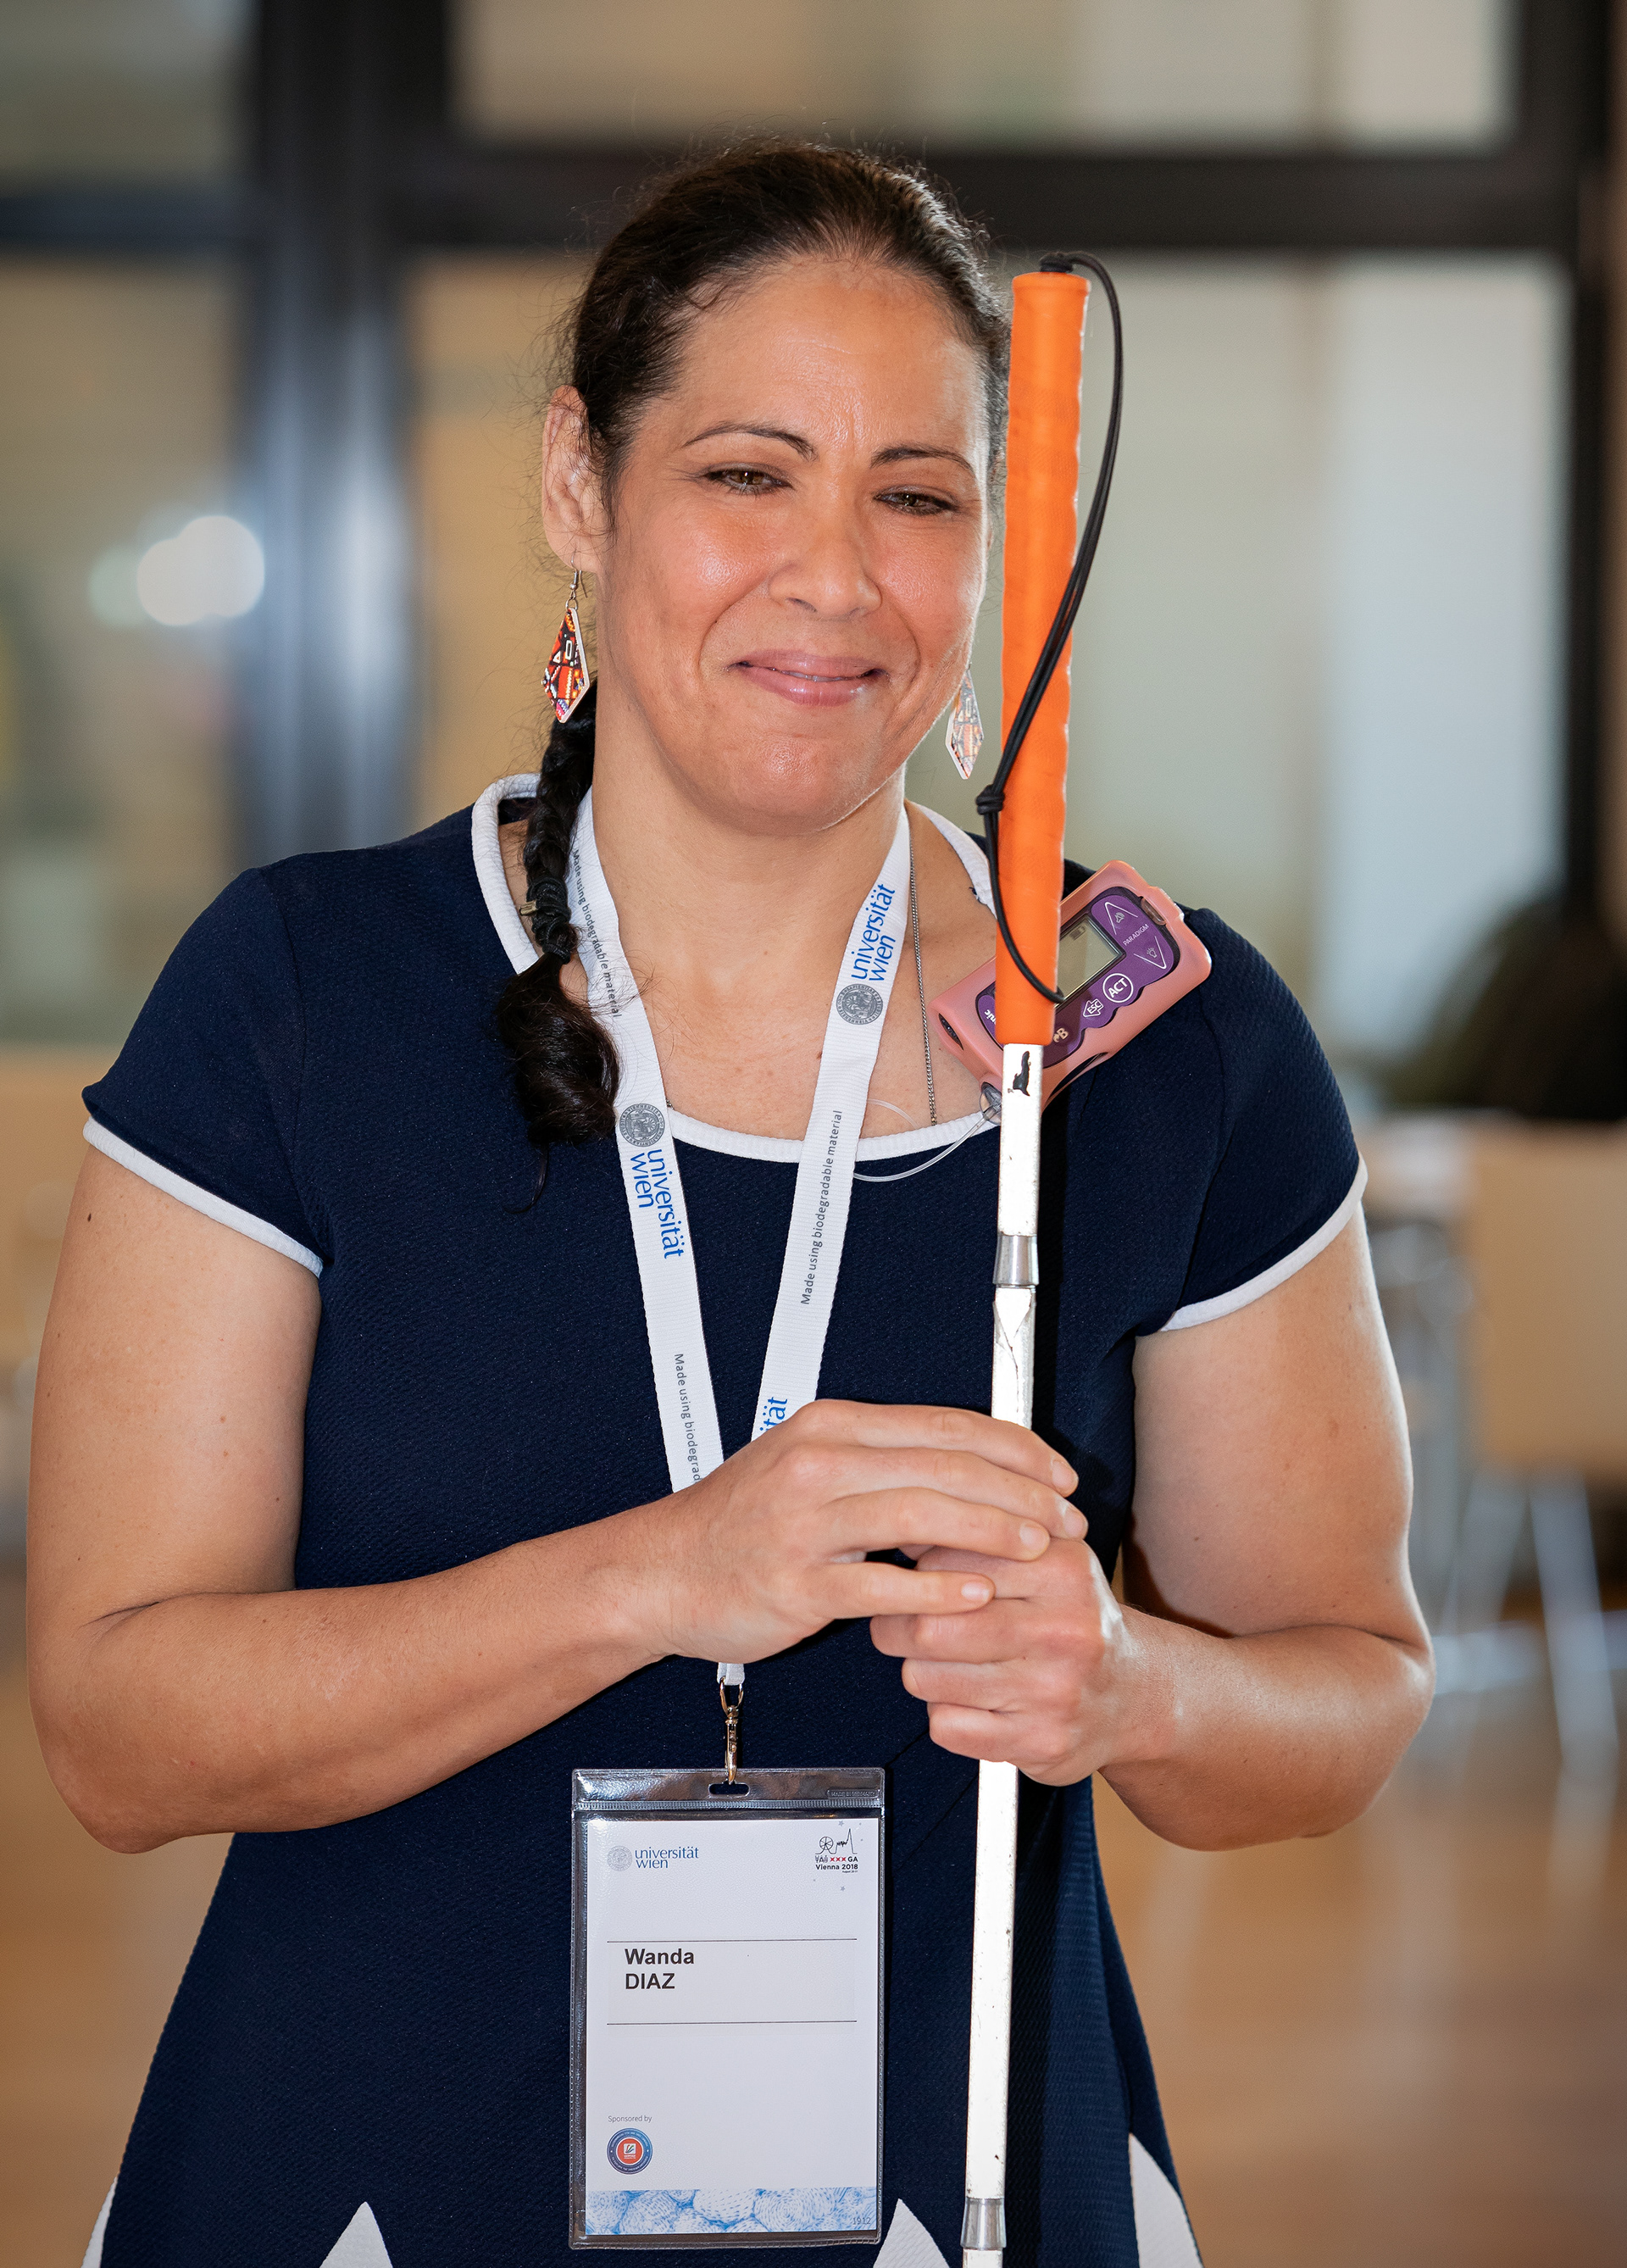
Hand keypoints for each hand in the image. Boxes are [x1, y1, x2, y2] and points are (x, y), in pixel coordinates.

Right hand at [613, 1401, 1081, 1670]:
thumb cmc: (740, 1523)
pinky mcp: (796, 1584)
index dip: (1015, 1449)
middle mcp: (820, 1463)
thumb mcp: (810, 1466)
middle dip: (1021, 1492)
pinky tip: (979, 1595)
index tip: (1059, 1474)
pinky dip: (937, 1590)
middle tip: (1067, 1518)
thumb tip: (970, 1468)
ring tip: (1040, 1548)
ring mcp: (806, 1524)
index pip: (946, 1425)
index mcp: (833, 1427)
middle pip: (945, 1465)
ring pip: (921, 1514)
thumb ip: (884, 1462)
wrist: (660, 1571)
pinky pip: (881, 1586)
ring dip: (992, 1531)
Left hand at [869, 1535, 1156, 1785]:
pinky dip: (945, 1715)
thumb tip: (906, 1534)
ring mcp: (1054, 1691)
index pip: (945, 1563)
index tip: (918, 1583)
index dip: (916, 1576)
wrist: (1137, 1695)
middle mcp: (1064, 1629)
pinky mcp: (1041, 1743)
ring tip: (947, 1665)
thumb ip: (985, 1538)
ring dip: (922, 1674)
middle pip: (928, 1627)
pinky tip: (972, 1703)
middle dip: (898, 1628)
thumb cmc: (1074, 1621)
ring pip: (927, 1680)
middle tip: (901, 1627)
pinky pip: (947, 1727)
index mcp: (1063, 1569)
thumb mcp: (1047, 1559)